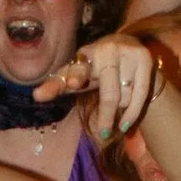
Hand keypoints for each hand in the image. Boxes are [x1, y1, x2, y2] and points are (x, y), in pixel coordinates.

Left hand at [37, 32, 159, 146]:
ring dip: (120, 108)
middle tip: (104, 134)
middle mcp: (106, 49)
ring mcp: (127, 52)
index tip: (73, 83)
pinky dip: (133, 112)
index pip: (78, 68)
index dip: (76, 75)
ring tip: (116, 107)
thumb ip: (56, 85)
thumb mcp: (76, 76)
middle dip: (107, 114)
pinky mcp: (144, 58)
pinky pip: (141, 94)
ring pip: (125, 96)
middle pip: (109, 93)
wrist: (128, 46)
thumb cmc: (95, 68)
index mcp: (85, 54)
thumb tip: (36, 96)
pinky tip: (125, 125)